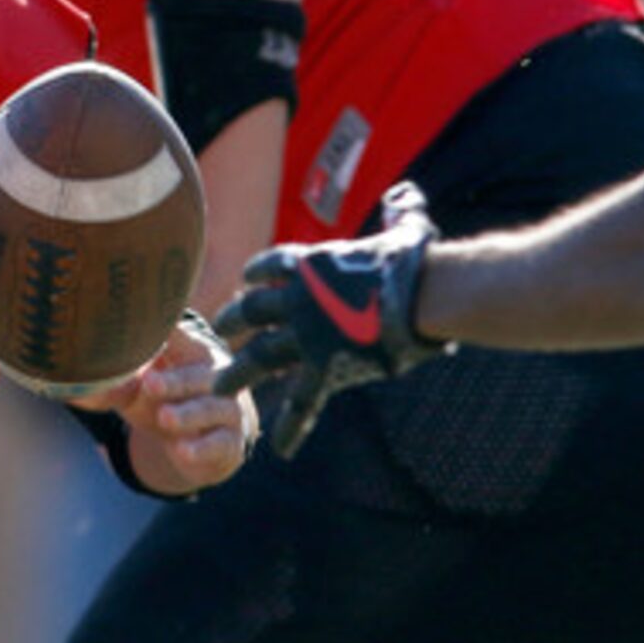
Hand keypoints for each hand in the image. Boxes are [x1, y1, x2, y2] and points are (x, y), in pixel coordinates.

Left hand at [74, 312, 257, 493]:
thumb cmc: (168, 401)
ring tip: (163, 418)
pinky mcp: (230, 442)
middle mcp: (214, 377)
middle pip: (196, 375)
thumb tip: (65, 385)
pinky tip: (183, 451)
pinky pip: (219, 444)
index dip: (167, 330)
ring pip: (210, 408)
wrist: (206, 441)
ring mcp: (226, 410)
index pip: (180, 337)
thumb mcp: (138, 391)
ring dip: (186, 414)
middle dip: (173, 380)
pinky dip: (201, 448)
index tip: (148, 325)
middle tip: (147, 383)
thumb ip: (110, 385)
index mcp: (191, 353)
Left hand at [208, 180, 452, 457]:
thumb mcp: (408, 227)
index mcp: (311, 265)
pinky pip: (302, 403)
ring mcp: (306, 337)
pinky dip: (292, 426)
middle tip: (219, 331)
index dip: (257, 276)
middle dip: (232, 321)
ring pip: (258, 357)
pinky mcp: (325, 370)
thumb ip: (402, 211)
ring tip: (219, 388)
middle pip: (250, 311)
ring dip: (237, 373)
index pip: (268, 268)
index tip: (247, 284)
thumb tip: (408, 195)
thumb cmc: (417, 260)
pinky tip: (280, 447)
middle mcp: (297, 300)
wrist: (423, 297)